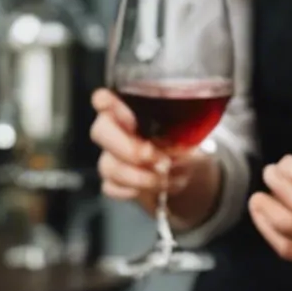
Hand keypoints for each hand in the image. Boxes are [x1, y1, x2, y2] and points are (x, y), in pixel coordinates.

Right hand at [88, 89, 224, 225]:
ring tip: (165, 177)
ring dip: (140, 176)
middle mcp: (114, 130)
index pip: (104, 99)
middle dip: (129, 148)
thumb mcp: (191, 132)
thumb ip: (179, 134)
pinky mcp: (112, 182)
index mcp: (130, 108)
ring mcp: (110, 157)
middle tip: (153, 157)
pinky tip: (154, 188)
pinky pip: (112, 188)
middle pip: (100, 132)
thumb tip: (167, 149)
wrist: (190, 173)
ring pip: (108, 166)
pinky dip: (136, 190)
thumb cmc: (185, 143)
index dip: (106, 102)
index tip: (118, 111)